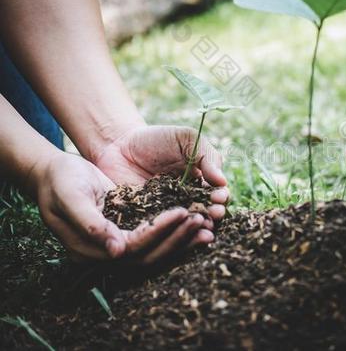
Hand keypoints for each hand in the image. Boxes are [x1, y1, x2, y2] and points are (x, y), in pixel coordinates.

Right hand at [34, 152, 214, 263]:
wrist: (55, 171)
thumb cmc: (59, 180)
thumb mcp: (70, 196)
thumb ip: (90, 223)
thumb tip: (117, 251)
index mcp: (89, 249)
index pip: (132, 248)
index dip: (158, 232)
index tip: (181, 212)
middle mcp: (107, 251)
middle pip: (149, 255)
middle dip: (178, 239)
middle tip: (204, 221)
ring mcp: (120, 242)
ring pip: (157, 249)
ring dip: (183, 239)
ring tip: (208, 225)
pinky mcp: (130, 229)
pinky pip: (157, 236)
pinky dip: (178, 231)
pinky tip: (199, 220)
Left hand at [92, 125, 228, 219]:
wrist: (118, 145)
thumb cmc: (156, 139)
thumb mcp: (185, 139)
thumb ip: (206, 155)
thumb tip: (223, 181)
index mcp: (201, 183)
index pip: (216, 194)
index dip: (220, 197)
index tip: (220, 197)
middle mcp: (188, 201)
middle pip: (206, 213)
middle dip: (213, 214)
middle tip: (215, 213)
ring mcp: (168, 213)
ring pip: (186, 225)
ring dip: (197, 227)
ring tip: (201, 225)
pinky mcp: (149, 222)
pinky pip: (161, 230)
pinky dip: (170, 233)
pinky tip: (176, 231)